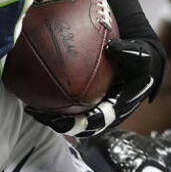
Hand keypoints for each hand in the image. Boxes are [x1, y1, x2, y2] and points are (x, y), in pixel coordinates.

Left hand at [25, 36, 167, 137]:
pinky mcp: (86, 98)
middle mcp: (102, 112)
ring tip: (30, 107)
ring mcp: (93, 106)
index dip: (76, 124)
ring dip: (50, 113)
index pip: (94, 123)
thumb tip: (112, 47)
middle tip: (37, 114)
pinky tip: (34, 88)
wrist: (139, 56)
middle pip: (77, 124)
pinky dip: (52, 97)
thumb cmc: (140, 58)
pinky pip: (67, 100)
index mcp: (115, 109)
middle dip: (56, 122)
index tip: (58, 121)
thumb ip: (129, 53)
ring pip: (70, 115)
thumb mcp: (140, 55)